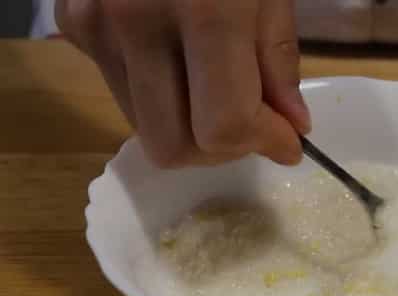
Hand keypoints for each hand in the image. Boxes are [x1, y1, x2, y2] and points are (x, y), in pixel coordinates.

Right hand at [56, 0, 308, 166]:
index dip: (264, 143)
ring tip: (217, 89)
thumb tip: (291, 128)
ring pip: (144, 129)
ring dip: (190, 128)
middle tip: (250, 122)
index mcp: (203, 10)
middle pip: (173, 146)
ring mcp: (96, 26)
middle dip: (221, 148)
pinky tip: (180, 61)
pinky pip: (123, 93)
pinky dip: (162, 96)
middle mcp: (135, 25)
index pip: (224, 125)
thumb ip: (279, 62)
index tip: (288, 140)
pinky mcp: (74, 24)